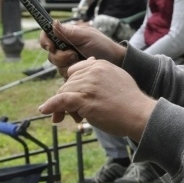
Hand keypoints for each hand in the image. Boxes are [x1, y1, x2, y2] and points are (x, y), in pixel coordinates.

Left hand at [38, 59, 156, 139]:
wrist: (139, 113)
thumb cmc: (130, 100)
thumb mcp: (117, 77)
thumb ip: (102, 72)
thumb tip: (89, 64)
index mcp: (100, 65)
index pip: (75, 71)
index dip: (72, 85)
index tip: (72, 96)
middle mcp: (92, 72)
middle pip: (68, 83)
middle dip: (67, 98)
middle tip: (70, 114)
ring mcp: (88, 85)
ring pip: (64, 92)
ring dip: (62, 107)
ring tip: (66, 118)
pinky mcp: (84, 100)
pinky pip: (61, 100)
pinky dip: (51, 105)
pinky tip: (45, 110)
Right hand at [39, 20, 126, 77]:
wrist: (115, 62)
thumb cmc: (102, 45)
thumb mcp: (87, 36)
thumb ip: (69, 32)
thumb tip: (53, 23)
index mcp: (66, 36)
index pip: (47, 36)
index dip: (44, 41)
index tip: (51, 46)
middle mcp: (64, 48)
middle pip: (50, 54)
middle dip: (61, 56)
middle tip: (74, 55)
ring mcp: (67, 61)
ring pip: (56, 66)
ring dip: (68, 64)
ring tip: (82, 61)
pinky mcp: (72, 72)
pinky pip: (64, 75)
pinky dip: (73, 73)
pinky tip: (82, 69)